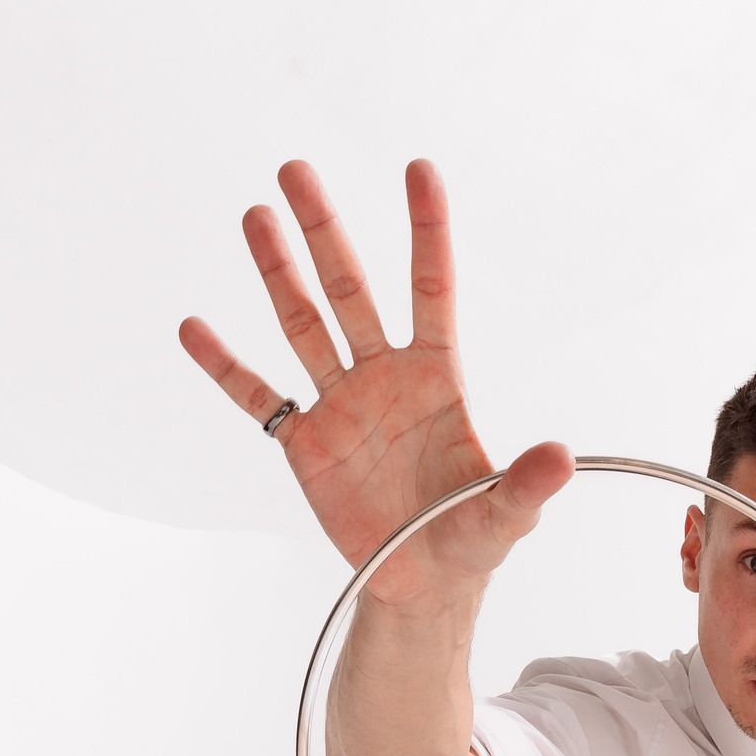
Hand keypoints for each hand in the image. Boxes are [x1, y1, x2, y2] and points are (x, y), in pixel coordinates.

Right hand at [178, 159, 570, 605]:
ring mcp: (340, 405)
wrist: (423, 586)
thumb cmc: (471, 540)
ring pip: (303, 324)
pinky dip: (225, 366)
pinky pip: (259, 398)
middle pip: (349, 290)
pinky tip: (192, 328)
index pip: (431, 291)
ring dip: (277, 272)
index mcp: (436, 380)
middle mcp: (383, 377)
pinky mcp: (306, 444)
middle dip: (325, 231)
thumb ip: (527, 485)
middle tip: (296, 170)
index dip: (426, 232)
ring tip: (257, 216)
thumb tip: (562, 457)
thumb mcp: (507, 516)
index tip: (419, 170)